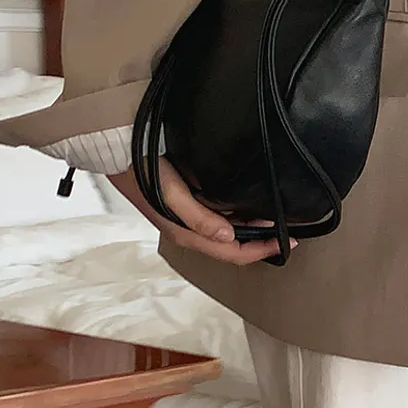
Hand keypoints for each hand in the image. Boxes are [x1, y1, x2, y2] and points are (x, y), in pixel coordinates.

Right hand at [108, 159, 291, 265]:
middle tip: (288, 230)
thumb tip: (227, 235)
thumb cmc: (144, 173)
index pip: (233, 252)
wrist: (119, 154)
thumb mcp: (172, 193)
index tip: (287, 240)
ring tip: (274, 220)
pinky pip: (218, 221)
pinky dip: (238, 219)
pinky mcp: (187, 207)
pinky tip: (249, 207)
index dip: (262, 250)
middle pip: (232, 248)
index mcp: (187, 234)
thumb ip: (198, 217)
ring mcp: (188, 221)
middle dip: (261, 243)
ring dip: (251, 231)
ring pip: (227, 235)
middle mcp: (189, 231)